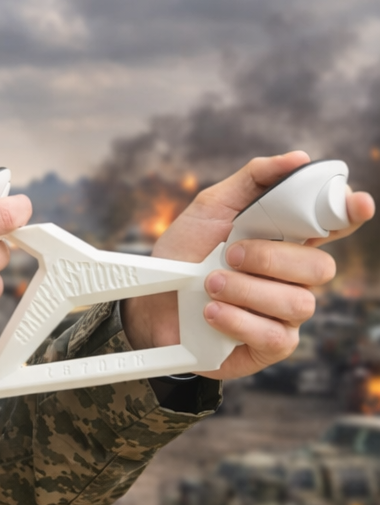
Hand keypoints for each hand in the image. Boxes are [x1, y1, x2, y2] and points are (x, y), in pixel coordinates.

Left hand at [122, 152, 374, 379]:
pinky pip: (275, 335)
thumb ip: (252, 181)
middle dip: (271, 258)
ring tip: (209, 285)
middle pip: (320, 267)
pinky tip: (212, 312)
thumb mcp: (209, 210)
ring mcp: (285, 313)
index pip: (335, 225)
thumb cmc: (184, 257)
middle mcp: (293, 277)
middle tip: (229, 255)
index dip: (349, 214)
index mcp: (286, 239)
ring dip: (247, 290)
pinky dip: (239, 320)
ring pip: (299, 302)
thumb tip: (298, 159)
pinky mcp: (270, 345)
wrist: (149, 304)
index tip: (354, 203)